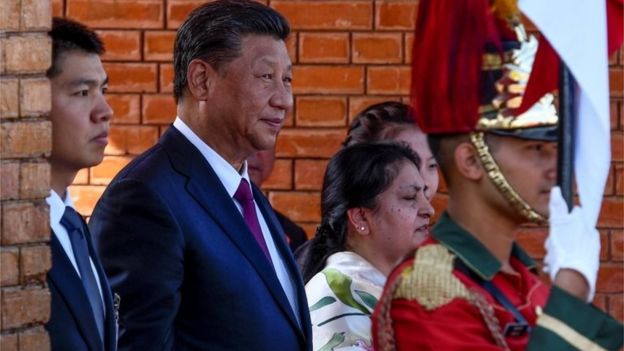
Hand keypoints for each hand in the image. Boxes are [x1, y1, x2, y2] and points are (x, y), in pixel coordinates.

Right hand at [543, 186, 599, 301]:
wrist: (574, 280)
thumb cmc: (564, 252)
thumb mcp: (557, 227)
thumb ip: (557, 208)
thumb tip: (557, 189)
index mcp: (586, 226)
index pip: (572, 215)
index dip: (560, 221)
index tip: (553, 230)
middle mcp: (592, 236)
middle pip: (570, 231)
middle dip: (559, 238)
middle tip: (550, 247)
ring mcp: (592, 251)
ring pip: (571, 246)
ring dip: (560, 251)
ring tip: (551, 260)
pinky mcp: (590, 264)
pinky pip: (574, 258)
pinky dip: (566, 260)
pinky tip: (557, 267)